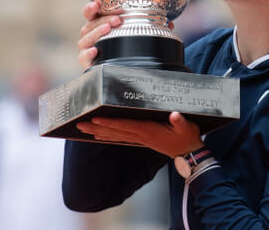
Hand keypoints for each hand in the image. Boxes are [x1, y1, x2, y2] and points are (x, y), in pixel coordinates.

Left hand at [76, 111, 202, 157]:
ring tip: (83, 129)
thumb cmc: (187, 137)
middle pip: (115, 131)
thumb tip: (175, 115)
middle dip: (97, 127)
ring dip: (98, 132)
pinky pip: (120, 138)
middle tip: (79, 124)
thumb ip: (180, 121)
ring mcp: (140, 139)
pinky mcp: (141, 140)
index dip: (110, 122)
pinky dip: (108, 137)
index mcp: (148, 130)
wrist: (189, 153)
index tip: (96, 118)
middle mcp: (141, 135)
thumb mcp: (187, 127)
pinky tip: (98, 136)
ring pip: (115, 135)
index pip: (125, 125)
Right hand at [77, 1, 174, 68]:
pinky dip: (87, 54)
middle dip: (102, 20)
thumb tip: (168, 23)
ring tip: (108, 29)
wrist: (126, 69)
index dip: (91, 8)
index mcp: (101, 25)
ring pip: (85, 39)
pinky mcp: (89, 63)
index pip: (91, 14)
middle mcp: (92, 36)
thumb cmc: (128, 47)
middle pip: (89, 25)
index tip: (98, 3)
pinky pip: (83, 58)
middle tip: (117, 19)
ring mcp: (90, 49)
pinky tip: (95, 51)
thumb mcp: (139, 34)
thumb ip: (150, 26)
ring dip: (96, 33)